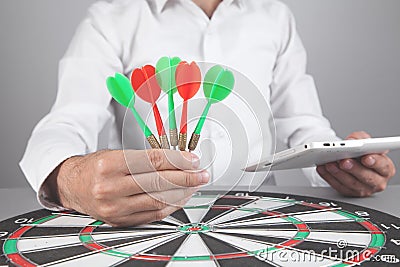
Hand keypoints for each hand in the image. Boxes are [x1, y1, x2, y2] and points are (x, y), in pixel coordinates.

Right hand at [46, 149, 208, 226]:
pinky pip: (153, 215)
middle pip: (158, 182)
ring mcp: (115, 208)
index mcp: (109, 165)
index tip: (193, 159)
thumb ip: (146, 158)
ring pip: (158, 200)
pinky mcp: (120, 221)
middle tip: (201, 174)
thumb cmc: (96, 167)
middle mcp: (110, 188)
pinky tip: (180, 197)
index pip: (153, 161)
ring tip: (194, 185)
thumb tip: (179, 160)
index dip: (178, 159)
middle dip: (186, 178)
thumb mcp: (116, 153)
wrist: (72, 186)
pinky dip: (170, 206)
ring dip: (182, 193)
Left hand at [317, 131, 395, 196]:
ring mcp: (363, 189)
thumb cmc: (361, 152)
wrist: (352, 160)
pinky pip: (339, 187)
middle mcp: (377, 181)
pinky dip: (329, 177)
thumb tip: (351, 140)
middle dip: (354, 169)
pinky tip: (323, 169)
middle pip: (366, 177)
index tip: (365, 158)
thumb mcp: (363, 140)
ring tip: (330, 164)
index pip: (383, 166)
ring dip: (338, 174)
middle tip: (344, 161)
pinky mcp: (349, 192)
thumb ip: (359, 138)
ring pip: (351, 184)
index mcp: (385, 168)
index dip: (375, 162)